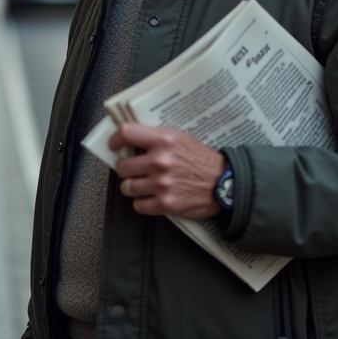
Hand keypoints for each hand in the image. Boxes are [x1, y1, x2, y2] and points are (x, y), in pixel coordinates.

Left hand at [109, 123, 225, 219]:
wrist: (224, 183)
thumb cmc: (202, 160)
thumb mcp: (180, 138)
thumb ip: (157, 138)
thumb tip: (132, 140)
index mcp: (163, 140)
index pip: (127, 133)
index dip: (115, 139)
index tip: (114, 145)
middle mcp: (160, 161)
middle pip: (123, 166)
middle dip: (127, 169)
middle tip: (136, 170)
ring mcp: (161, 184)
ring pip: (127, 187)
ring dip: (133, 187)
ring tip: (144, 184)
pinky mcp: (165, 204)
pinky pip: (138, 205)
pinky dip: (142, 202)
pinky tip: (151, 197)